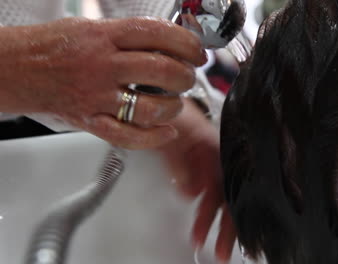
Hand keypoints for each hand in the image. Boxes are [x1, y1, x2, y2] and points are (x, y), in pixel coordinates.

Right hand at [0, 17, 206, 148]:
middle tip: (187, 77)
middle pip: (161, 71)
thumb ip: (126, 36)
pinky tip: (166, 131)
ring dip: (173, 107)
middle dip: (185, 76)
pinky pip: (129, 136)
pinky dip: (154, 137)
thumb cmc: (51, 46)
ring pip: (150, 107)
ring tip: (175, 103)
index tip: (197, 52)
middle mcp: (103, 65)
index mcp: (104, 36)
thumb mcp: (90, 28)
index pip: (158, 34)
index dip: (187, 43)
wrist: (14, 68)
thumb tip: (166, 42)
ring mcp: (97, 96)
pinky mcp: (91, 120)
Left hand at [159, 99, 236, 261]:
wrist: (158, 102)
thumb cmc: (173, 107)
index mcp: (220, 146)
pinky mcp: (199, 169)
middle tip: (220, 251)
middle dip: (227, 226)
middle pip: (230, 195)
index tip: (226, 234)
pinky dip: (203, 212)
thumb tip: (190, 190)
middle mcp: (220, 156)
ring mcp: (210, 163)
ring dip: (211, 222)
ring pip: (218, 198)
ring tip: (205, 243)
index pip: (233, 183)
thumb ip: (180, 158)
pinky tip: (201, 225)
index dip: (232, 211)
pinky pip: (205, 194)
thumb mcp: (174, 127)